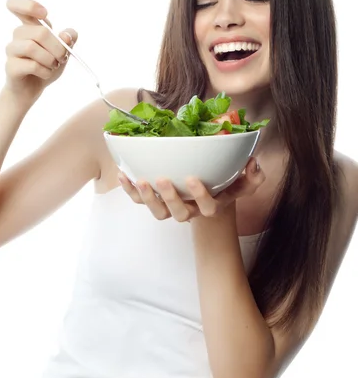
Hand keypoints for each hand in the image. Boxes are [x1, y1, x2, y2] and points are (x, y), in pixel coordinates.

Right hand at [5, 0, 77, 104]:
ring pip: (32, 47)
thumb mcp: (63, 51)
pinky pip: (31, 65)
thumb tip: (66, 35)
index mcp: (29, 26)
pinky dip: (45, 71)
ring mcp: (12, 50)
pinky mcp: (10, 66)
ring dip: (50, 60)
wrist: (32, 89)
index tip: (45, 14)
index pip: (15, 4)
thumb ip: (68, 39)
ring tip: (53, 66)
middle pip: (40, 32)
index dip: (29, 5)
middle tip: (62, 58)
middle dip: (58, 47)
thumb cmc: (46, 65)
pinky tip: (45, 74)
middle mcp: (17, 35)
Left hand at [118, 157, 264, 221]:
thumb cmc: (226, 183)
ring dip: (146, 197)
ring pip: (157, 212)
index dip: (200, 196)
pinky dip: (130, 190)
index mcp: (210, 206)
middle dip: (170, 198)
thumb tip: (253, 164)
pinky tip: (123, 174)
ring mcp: (170, 208)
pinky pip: (139, 200)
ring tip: (140, 180)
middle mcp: (189, 210)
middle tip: (162, 179)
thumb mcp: (243, 180)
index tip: (193, 179)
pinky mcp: (155, 201)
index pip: (208, 208)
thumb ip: (253, 175)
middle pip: (179, 213)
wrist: (209, 191)